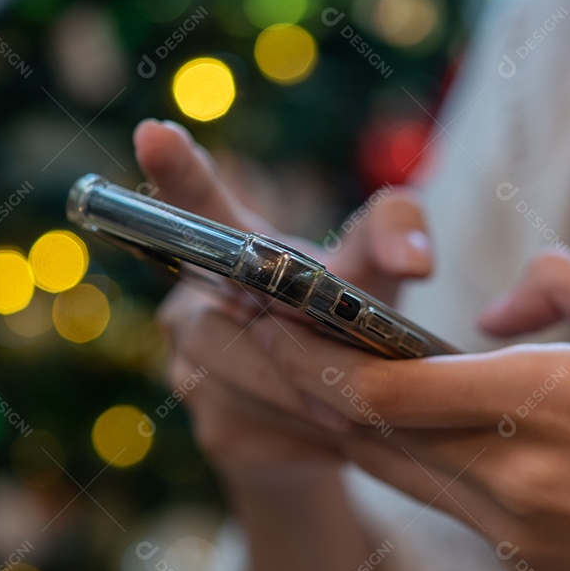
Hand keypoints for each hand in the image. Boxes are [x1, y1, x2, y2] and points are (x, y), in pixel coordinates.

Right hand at [133, 118, 431, 478]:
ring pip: (250, 383)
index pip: (193, 203)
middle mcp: (194, 300)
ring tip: (361, 414)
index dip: (175, 171)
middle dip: (296, 356)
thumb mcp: (374, 269)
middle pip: (232, 326)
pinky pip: (263, 429)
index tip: (154, 131)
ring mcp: (190, 366)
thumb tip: (415, 260)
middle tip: (359, 379)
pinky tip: (340, 439)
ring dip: (310, 399)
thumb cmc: (344, 320)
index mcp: (228, 247)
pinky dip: (311, 434)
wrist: (335, 420)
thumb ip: (396, 232)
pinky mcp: (212, 425)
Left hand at [253, 249, 569, 570]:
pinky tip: (400, 428)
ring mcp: (513, 534)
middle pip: (367, 432)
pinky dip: (406, 459)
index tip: (274, 318)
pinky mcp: (524, 567)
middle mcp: (513, 477)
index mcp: (546, 402)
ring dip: (347, 423)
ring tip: (313, 374)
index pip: (384, 388)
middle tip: (266, 337)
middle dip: (304, 382)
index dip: (312, 355)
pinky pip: (441, 503)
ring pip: (393, 471)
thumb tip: (484, 312)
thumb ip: (560, 284)